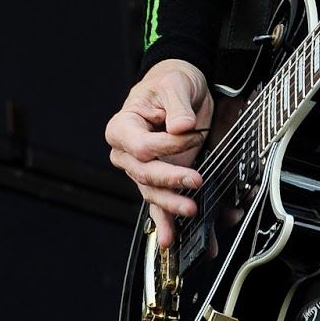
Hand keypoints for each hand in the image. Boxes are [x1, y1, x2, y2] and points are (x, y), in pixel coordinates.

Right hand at [106, 58, 213, 247]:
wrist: (179, 89)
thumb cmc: (170, 82)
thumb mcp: (175, 83)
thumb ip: (177, 105)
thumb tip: (182, 127)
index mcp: (123, 128)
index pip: (141, 146)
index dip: (166, 146)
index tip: (192, 135)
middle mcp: (127, 154)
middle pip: (145, 175)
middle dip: (171, 181)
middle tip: (196, 182)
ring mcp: (143, 171)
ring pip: (153, 194)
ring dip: (172, 207)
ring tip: (192, 211)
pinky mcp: (160, 181)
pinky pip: (162, 204)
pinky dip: (170, 221)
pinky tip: (174, 238)